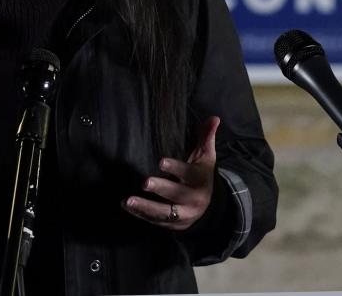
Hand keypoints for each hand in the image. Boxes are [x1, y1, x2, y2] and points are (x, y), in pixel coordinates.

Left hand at [122, 116, 219, 230]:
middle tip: (145, 182)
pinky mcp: (173, 225)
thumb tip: (214, 117)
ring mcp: (183, 214)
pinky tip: (127, 206)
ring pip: (164, 212)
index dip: (175, 168)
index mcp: (200, 180)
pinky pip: (156, 221)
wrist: (211, 209)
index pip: (188, 173)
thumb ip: (206, 137)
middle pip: (176, 194)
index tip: (161, 162)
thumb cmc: (202, 175)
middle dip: (161, 188)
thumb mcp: (206, 157)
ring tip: (128, 201)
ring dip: (145, 207)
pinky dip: (141, 215)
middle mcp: (193, 199)